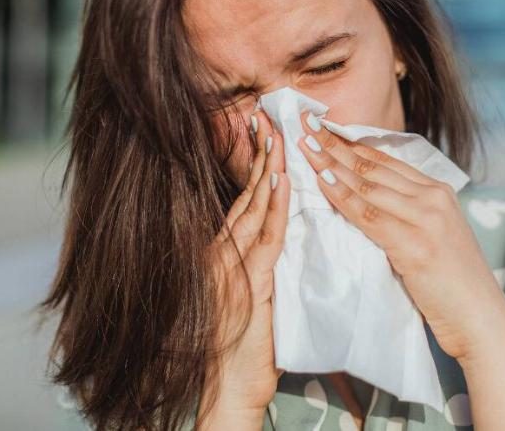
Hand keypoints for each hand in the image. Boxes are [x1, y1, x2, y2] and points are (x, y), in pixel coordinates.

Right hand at [202, 109, 289, 416]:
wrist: (229, 385)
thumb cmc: (243, 344)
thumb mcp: (251, 294)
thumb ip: (259, 263)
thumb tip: (280, 237)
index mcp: (223, 253)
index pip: (243, 201)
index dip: (256, 167)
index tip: (266, 135)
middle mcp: (221, 252)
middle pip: (246, 195)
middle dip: (260, 156)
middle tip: (270, 118)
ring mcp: (230, 266)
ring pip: (254, 208)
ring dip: (268, 171)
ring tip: (279, 136)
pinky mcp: (247, 282)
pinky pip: (264, 238)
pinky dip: (274, 207)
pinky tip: (282, 182)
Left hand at [295, 111, 504, 360]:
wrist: (480, 317)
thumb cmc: (452, 282)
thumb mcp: (432, 235)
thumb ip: (406, 213)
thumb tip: (365, 199)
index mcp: (438, 191)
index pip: (385, 159)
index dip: (350, 142)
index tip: (322, 128)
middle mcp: (433, 197)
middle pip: (373, 165)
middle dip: (335, 145)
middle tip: (305, 126)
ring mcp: (426, 219)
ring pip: (368, 185)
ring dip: (331, 164)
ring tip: (304, 147)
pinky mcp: (415, 245)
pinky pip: (369, 215)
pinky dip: (342, 197)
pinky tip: (322, 182)